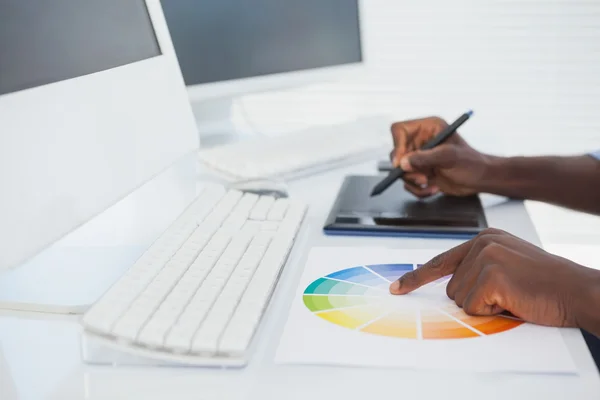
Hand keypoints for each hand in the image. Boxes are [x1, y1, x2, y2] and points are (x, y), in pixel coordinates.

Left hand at [389, 228, 599, 328]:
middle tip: (508, 294)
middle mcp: (481, 243)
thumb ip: (478, 268)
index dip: (416, 278)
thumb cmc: (544, 283)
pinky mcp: (491, 275)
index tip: (396, 288)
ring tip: (513, 295)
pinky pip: (473, 308)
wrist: (576, 289)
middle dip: (475, 300)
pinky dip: (492, 312)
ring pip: (460, 299)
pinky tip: (514, 300)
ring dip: (485, 306)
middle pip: (451, 287)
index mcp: (484, 238)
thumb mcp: (507, 264)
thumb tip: (450, 289)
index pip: (441, 261)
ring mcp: (485, 257)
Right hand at [390, 116, 491, 197]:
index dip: (397, 145)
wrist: (480, 180)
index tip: (400, 161)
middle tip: (420, 177)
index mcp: (428, 128)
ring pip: (401, 170)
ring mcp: (419, 158)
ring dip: (413, 181)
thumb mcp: (449, 156)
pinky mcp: (420, 172)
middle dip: (407, 169)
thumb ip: (425, 158)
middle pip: (397, 153)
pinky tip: (433, 188)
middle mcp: (421, 142)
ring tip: (428, 183)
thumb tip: (403, 162)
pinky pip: (408, 182)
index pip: (400, 130)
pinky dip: (418, 189)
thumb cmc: (471, 163)